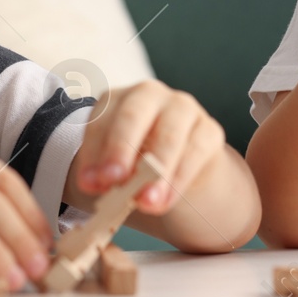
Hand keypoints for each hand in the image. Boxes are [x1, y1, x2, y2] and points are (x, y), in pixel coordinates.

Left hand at [72, 80, 226, 214]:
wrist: (178, 168)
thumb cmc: (137, 162)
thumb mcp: (114, 167)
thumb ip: (102, 174)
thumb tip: (94, 184)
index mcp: (117, 100)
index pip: (100, 121)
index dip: (92, 152)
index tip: (89, 183)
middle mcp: (149, 95)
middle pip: (133, 116)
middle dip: (120, 149)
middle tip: (113, 180)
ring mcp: (182, 108)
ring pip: (169, 134)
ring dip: (155, 170)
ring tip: (145, 201)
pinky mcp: (208, 129)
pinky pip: (194, 151)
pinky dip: (178, 178)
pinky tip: (166, 200)